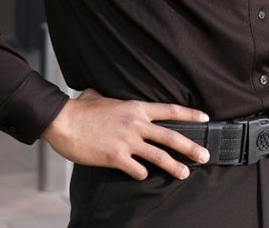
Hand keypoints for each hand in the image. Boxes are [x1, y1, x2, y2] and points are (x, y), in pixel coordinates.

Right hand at [41, 88, 210, 180]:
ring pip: (159, 156)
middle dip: (191, 147)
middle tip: (205, 155)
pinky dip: (142, 173)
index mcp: (136, 108)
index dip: (190, 114)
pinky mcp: (116, 157)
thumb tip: (98, 94)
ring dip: (174, 166)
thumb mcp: (99, 97)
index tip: (206, 118)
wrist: (62, 121)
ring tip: (184, 173)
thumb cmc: (79, 109)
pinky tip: (142, 175)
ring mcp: (127, 141)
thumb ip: (108, 98)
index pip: (170, 110)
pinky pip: (137, 169)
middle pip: (171, 136)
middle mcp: (136, 124)